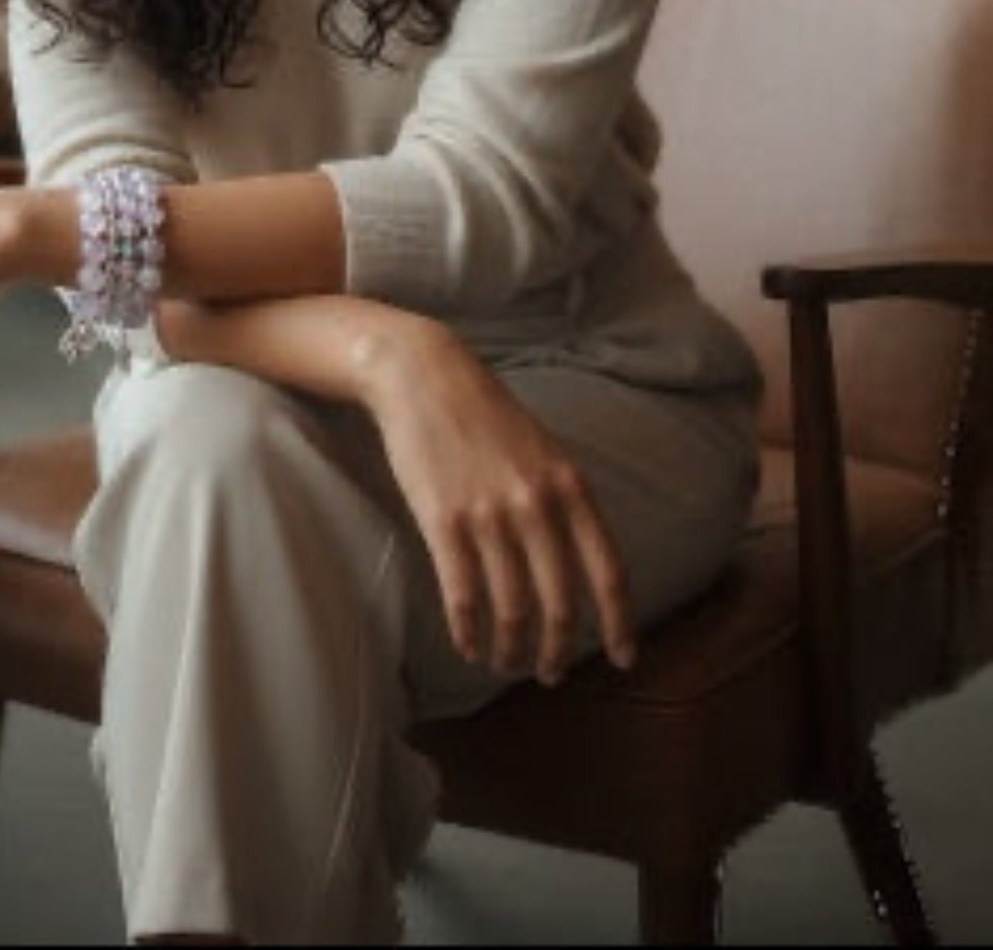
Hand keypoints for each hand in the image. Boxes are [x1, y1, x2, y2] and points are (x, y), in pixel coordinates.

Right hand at [361, 321, 636, 684]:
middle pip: (560, 602)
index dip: (620, 623)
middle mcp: (536, 505)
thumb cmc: (483, 414)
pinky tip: (468, 646)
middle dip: (559, 649)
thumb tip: (579, 560)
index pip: (608, 571)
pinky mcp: (443, 521)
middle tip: (551, 673)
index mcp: (570, 487)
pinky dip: (468, 631)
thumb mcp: (544, 450)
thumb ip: (564, 500)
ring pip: (511, 607)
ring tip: (505, 663)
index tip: (624, 659)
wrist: (424, 376)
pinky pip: (463, 595)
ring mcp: (489, 514)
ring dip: (511, 648)